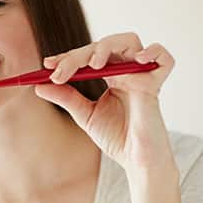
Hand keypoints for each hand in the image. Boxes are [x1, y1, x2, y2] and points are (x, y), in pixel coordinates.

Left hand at [35, 32, 176, 171]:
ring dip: (106, 47)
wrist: (136, 160)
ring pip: (129, 41)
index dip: (68, 56)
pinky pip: (164, 59)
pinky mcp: (155, 86)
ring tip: (93, 64)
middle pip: (103, 46)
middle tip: (58, 72)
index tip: (47, 64)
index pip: (88, 55)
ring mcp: (141, 76)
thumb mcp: (85, 115)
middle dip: (77, 56)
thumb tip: (39, 86)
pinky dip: (153, 52)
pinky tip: (137, 60)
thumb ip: (65, 98)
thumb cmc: (116, 137)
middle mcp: (126, 71)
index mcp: (111, 76)